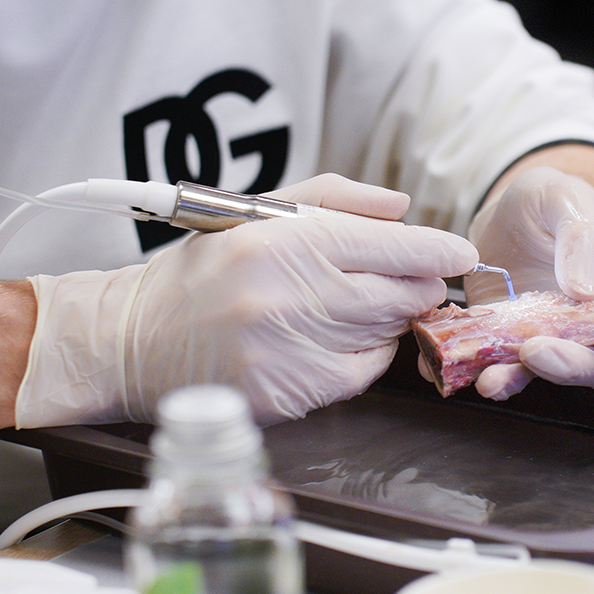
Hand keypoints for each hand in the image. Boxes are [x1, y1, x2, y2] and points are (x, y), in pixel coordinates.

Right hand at [16, 175, 477, 426]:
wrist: (131, 340)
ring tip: (353, 305)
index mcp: (285, 241)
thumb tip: (403, 207)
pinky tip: (332, 340)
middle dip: (418, 286)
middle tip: (412, 280)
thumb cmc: (201, 270)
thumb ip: (337, 200)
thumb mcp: (258, 212)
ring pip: (386, 335)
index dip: (439, 251)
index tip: (461, 253)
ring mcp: (289, 350)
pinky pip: (361, 375)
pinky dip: (363, 356)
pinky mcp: (286, 394)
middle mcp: (291, 295)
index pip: (394, 247)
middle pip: (402, 294)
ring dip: (389, 320)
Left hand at [461, 167, 593, 399]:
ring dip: (536, 376)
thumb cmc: (551, 201)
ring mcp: (563, 340)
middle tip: (542, 350)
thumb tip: (586, 291)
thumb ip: (580, 235)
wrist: (503, 218)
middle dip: (580, 364)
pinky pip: (515, 373)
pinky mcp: (522, 349)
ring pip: (563, 373)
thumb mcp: (565, 196)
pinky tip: (479, 376)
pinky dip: (497, 379)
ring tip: (503, 369)